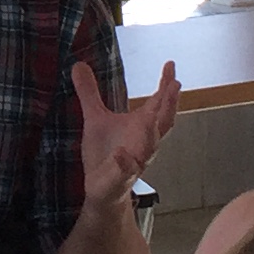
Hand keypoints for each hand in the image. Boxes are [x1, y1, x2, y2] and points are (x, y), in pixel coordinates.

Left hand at [72, 62, 179, 210]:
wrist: (102, 189)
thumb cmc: (105, 152)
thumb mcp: (94, 118)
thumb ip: (89, 92)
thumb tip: (78, 64)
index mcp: (141, 126)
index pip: (159, 104)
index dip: (166, 86)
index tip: (170, 65)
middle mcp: (144, 142)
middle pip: (163, 122)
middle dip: (169, 105)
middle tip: (175, 85)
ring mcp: (135, 161)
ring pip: (150, 147)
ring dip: (153, 133)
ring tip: (152, 117)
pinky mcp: (121, 178)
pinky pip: (126, 170)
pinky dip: (125, 162)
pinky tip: (121, 154)